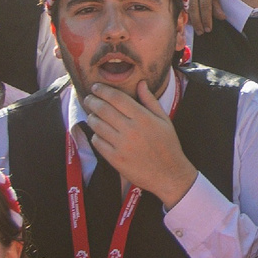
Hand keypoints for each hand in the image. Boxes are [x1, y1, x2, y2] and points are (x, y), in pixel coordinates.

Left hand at [84, 77, 200, 201]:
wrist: (169, 175)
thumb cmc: (168, 145)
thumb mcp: (164, 120)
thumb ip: (150, 101)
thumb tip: (140, 83)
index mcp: (143, 118)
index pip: (116, 98)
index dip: (103, 90)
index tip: (96, 87)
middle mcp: (130, 130)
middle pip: (103, 109)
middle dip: (92, 101)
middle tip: (88, 98)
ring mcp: (121, 145)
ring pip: (97, 125)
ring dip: (92, 117)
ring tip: (92, 115)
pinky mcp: (115, 159)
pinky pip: (98, 143)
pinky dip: (95, 136)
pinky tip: (99, 133)